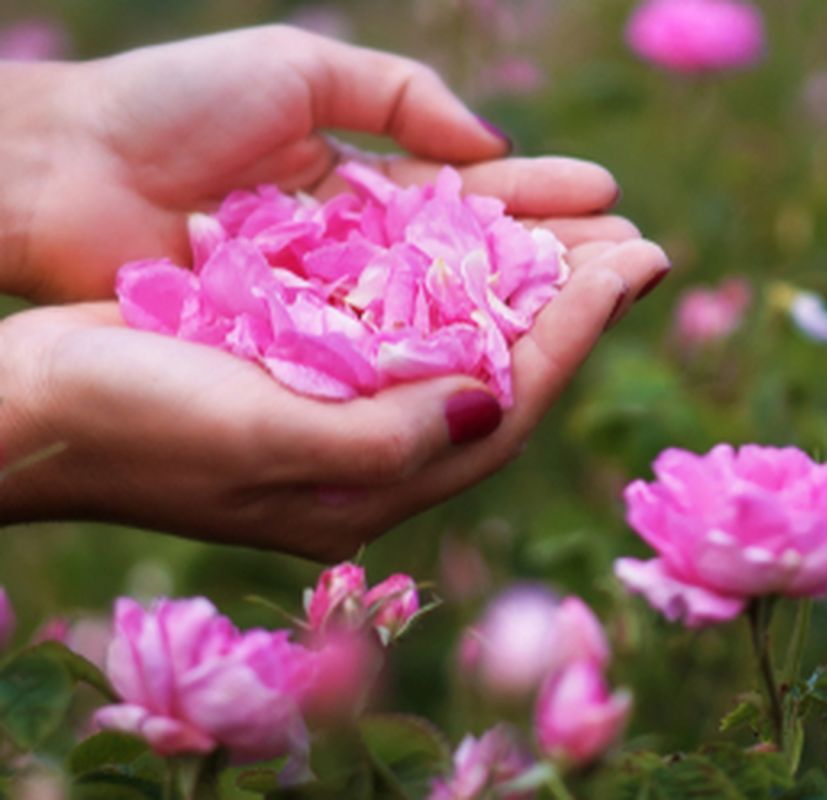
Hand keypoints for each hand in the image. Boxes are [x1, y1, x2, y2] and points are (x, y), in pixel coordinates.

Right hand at [0, 233, 668, 559]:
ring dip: (526, 287)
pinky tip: (489, 236)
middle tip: (640, 243)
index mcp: (374, 488)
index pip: (507, 407)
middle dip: (573, 311)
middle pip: (502, 376)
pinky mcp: (311, 369)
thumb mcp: (259, 441)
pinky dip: (455, 278)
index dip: (575, 335)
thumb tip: (493, 401)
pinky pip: (409, 321)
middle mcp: (374, 456)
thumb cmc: (129, 425)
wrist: (26, 410)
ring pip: (464, 344)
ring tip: (589, 232)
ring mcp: (344, 412)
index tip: (630, 267)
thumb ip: (384, 437)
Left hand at [4, 25, 628, 300]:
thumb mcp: (300, 68)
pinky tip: (519, 354)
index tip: (614, 205)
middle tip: (641, 262)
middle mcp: (367, 259)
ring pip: (454, 319)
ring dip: (531, 314)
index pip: (481, 204)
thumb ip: (400, 98)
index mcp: (369, 188)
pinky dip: (457, 356)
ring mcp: (340, 314)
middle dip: (562, 262)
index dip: (549, 204)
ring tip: (607, 303)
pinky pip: (397, 359)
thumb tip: (488, 151)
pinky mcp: (306, 357)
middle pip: (484, 268)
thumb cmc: (173, 106)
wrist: (62, 173)